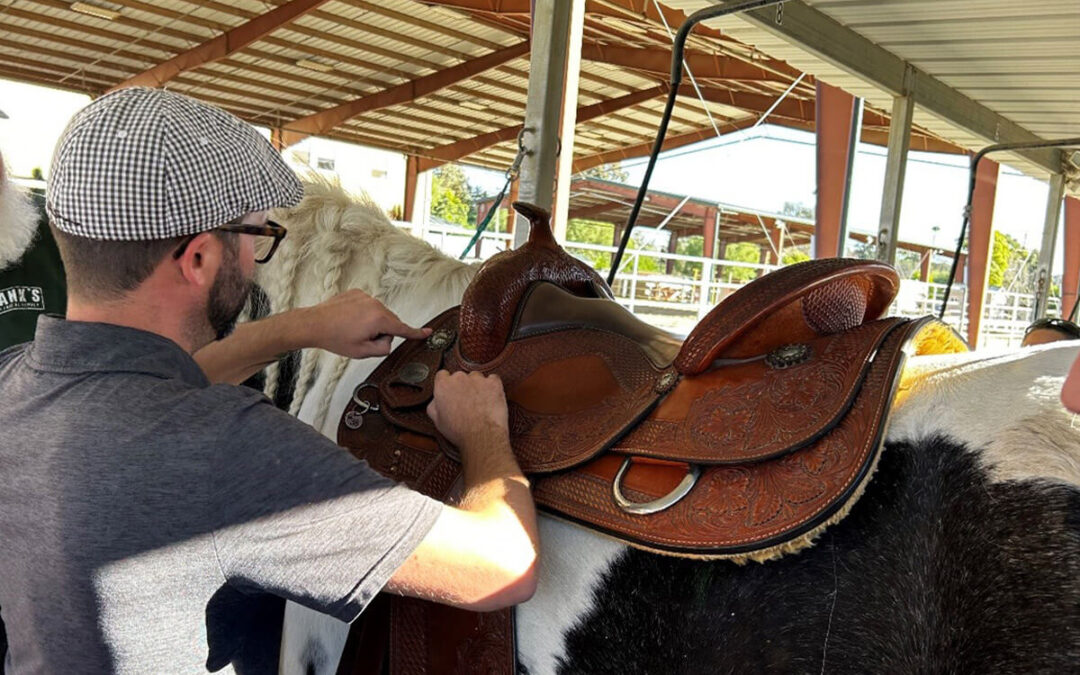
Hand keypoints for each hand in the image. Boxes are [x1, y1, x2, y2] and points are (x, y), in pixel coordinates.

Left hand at [294, 289, 430, 357]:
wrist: (314, 324)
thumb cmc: (335, 338)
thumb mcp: (362, 352)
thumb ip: (383, 348)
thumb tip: (387, 340)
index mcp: (379, 320)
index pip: (403, 329)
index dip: (417, 333)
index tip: (428, 332)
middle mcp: (375, 305)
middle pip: (390, 323)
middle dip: (381, 332)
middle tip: (361, 339)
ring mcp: (366, 297)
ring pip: (379, 314)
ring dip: (371, 323)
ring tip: (352, 329)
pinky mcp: (357, 292)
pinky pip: (368, 306)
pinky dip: (363, 314)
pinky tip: (349, 320)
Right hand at [426, 370, 508, 448]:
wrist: (481, 436)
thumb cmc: (460, 431)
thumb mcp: (437, 421)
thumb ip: (434, 405)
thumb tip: (436, 400)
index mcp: (443, 385)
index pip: (442, 375)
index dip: (447, 384)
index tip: (451, 392)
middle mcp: (459, 378)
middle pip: (460, 376)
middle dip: (463, 386)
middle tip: (466, 402)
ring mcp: (478, 379)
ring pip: (476, 377)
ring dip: (477, 386)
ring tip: (479, 403)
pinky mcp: (493, 383)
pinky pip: (493, 379)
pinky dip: (492, 387)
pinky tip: (490, 399)